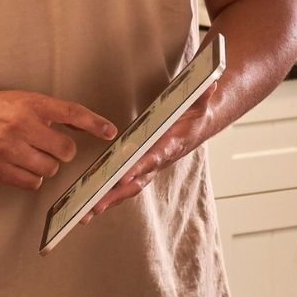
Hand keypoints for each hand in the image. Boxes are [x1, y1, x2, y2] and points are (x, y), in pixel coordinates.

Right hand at [0, 90, 116, 189]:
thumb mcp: (24, 100)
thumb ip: (52, 113)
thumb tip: (85, 126)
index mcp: (30, 104)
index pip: (71, 113)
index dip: (94, 123)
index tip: (110, 132)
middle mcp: (21, 125)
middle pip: (64, 150)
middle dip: (61, 151)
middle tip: (48, 145)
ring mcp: (8, 149)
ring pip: (50, 169)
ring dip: (46, 165)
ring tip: (31, 155)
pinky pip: (32, 182)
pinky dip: (33, 178)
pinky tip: (22, 165)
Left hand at [88, 100, 211, 217]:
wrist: (196, 127)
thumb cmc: (193, 115)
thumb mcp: (200, 101)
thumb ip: (203, 93)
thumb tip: (211, 83)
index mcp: (169, 145)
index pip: (154, 156)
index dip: (140, 166)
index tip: (125, 174)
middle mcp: (157, 161)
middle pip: (136, 181)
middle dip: (116, 193)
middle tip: (96, 204)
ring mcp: (148, 168)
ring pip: (127, 188)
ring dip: (107, 201)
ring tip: (85, 214)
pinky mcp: (139, 170)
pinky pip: (122, 186)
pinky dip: (106, 198)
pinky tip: (88, 208)